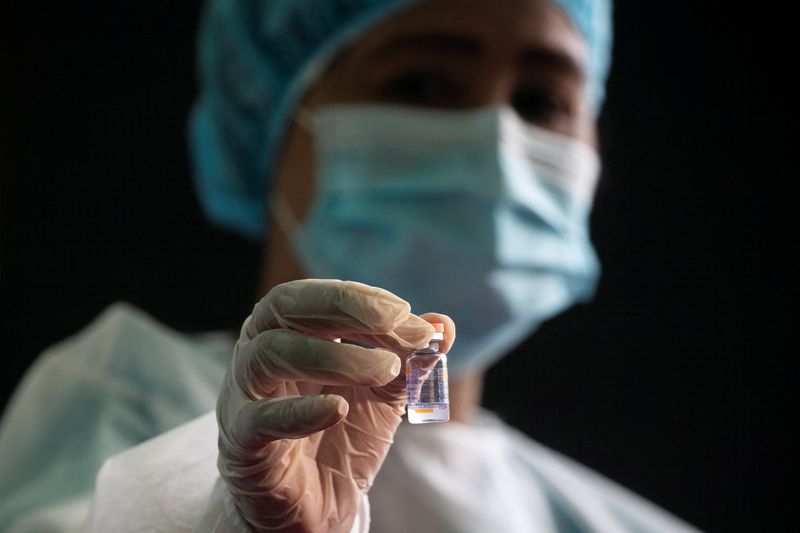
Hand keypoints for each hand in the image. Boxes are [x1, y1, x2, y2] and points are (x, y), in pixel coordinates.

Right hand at [216, 279, 454, 531]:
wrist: (315, 505)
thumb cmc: (340, 436)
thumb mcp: (383, 393)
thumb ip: (409, 359)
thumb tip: (443, 325)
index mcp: (288, 332)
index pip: (317, 297)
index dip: (363, 300)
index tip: (408, 315)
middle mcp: (258, 353)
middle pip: (284, 306)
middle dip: (345, 307)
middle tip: (397, 321)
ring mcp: (243, 395)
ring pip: (271, 353)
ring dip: (335, 356)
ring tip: (385, 370)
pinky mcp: (243, 443)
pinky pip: (260, 419)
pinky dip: (300, 410)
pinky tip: (338, 409)